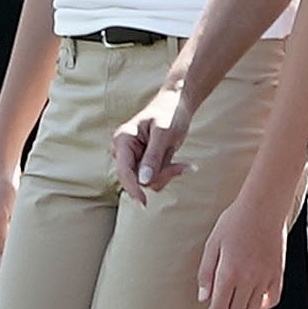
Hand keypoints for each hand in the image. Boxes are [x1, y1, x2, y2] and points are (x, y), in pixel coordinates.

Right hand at [0, 163, 19, 281]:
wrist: (3, 167)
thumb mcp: (0, 214)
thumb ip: (1, 241)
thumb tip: (2, 266)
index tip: (13, 268)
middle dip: (0, 271)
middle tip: (22, 265)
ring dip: (7, 261)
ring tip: (24, 251)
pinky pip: (1, 251)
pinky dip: (11, 252)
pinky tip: (24, 244)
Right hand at [111, 83, 193, 203]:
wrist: (178, 105)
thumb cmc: (170, 114)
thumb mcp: (164, 134)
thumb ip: (153, 157)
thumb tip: (143, 181)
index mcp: (122, 141)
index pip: (123, 171)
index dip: (133, 188)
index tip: (143, 203)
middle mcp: (124, 151)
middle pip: (136, 179)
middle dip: (161, 175)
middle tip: (185, 167)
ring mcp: (134, 158)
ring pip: (147, 181)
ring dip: (168, 175)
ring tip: (185, 164)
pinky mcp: (145, 163)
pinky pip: (155, 178)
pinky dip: (169, 173)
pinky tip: (183, 165)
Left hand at [197, 192, 293, 308]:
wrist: (263, 208)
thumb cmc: (236, 221)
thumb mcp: (212, 244)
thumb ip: (206, 273)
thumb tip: (204, 297)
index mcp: (229, 273)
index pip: (219, 308)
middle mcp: (248, 279)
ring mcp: (265, 278)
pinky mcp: (278, 273)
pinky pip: (273, 299)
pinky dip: (264, 305)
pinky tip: (256, 301)